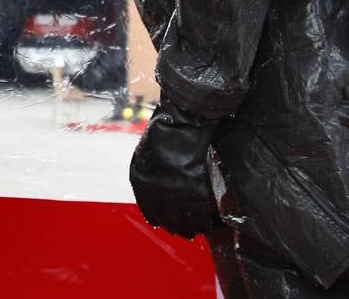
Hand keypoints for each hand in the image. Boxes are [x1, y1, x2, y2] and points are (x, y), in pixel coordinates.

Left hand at [129, 101, 219, 237]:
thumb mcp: (147, 151)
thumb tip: (157, 193)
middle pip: (167, 219)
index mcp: (140, 178)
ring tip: (197, 230)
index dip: (160, 220)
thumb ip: (150, 173)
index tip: (167, 224)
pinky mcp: (194, 187)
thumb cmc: (167, 129)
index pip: (149, 211)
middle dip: (177, 228)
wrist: (184, 116)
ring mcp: (175, 188)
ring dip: (191, 228)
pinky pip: (200, 213)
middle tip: (185, 232)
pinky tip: (208, 223)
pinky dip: (205, 221)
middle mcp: (154, 187)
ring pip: (184, 220)